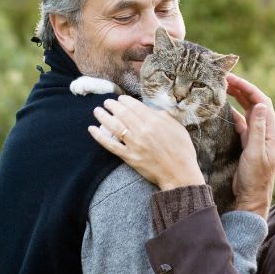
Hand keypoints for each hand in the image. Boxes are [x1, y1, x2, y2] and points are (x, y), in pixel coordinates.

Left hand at [89, 95, 204, 189]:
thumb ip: (165, 117)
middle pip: (122, 113)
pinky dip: (99, 136)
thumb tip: (152, 110)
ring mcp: (134, 144)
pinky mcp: (129, 156)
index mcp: (155, 122)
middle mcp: (142, 130)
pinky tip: (91, 129)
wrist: (180, 174)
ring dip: (103, 116)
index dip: (125, 100)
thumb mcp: (179, 129)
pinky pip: (110, 145)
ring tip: (97, 111)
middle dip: (112, 105)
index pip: (135, 106)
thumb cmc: (183, 151)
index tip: (121, 99)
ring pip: (114, 126)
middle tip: (107, 102)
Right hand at [226, 74, 274, 217]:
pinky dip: (233, 113)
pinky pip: (242, 123)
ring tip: (223, 88)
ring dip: (238, 99)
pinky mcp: (249, 144)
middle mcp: (267, 132)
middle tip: (224, 79)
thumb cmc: (255, 178)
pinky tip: (223, 108)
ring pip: (248, 112)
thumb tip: (260, 104)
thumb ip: (257, 129)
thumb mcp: (255, 153)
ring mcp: (258, 137)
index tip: (233, 79)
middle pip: (256, 104)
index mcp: (271, 132)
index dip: (248, 88)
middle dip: (242, 89)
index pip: (262, 102)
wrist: (252, 198)